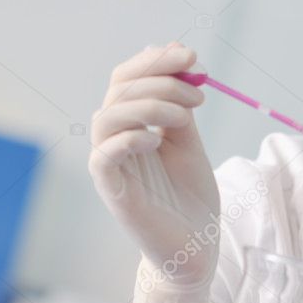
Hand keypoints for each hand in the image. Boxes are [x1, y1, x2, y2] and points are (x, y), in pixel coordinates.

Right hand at [89, 43, 219, 302]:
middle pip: (118, 91)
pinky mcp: (112, 191)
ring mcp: (111, 166)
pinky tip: (156, 141)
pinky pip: (104, 156)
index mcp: (131, 124)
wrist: (195, 246)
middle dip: (160, 81)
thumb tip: (176, 56)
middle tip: (198, 95)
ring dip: (148, 106)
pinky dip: (128, 139)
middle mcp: (115, 141)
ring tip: (184, 118)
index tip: (191, 57)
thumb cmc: (189, 196)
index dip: (154, 61)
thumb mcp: (189, 140)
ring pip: (108, 117)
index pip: (127, 79)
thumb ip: (179, 105)